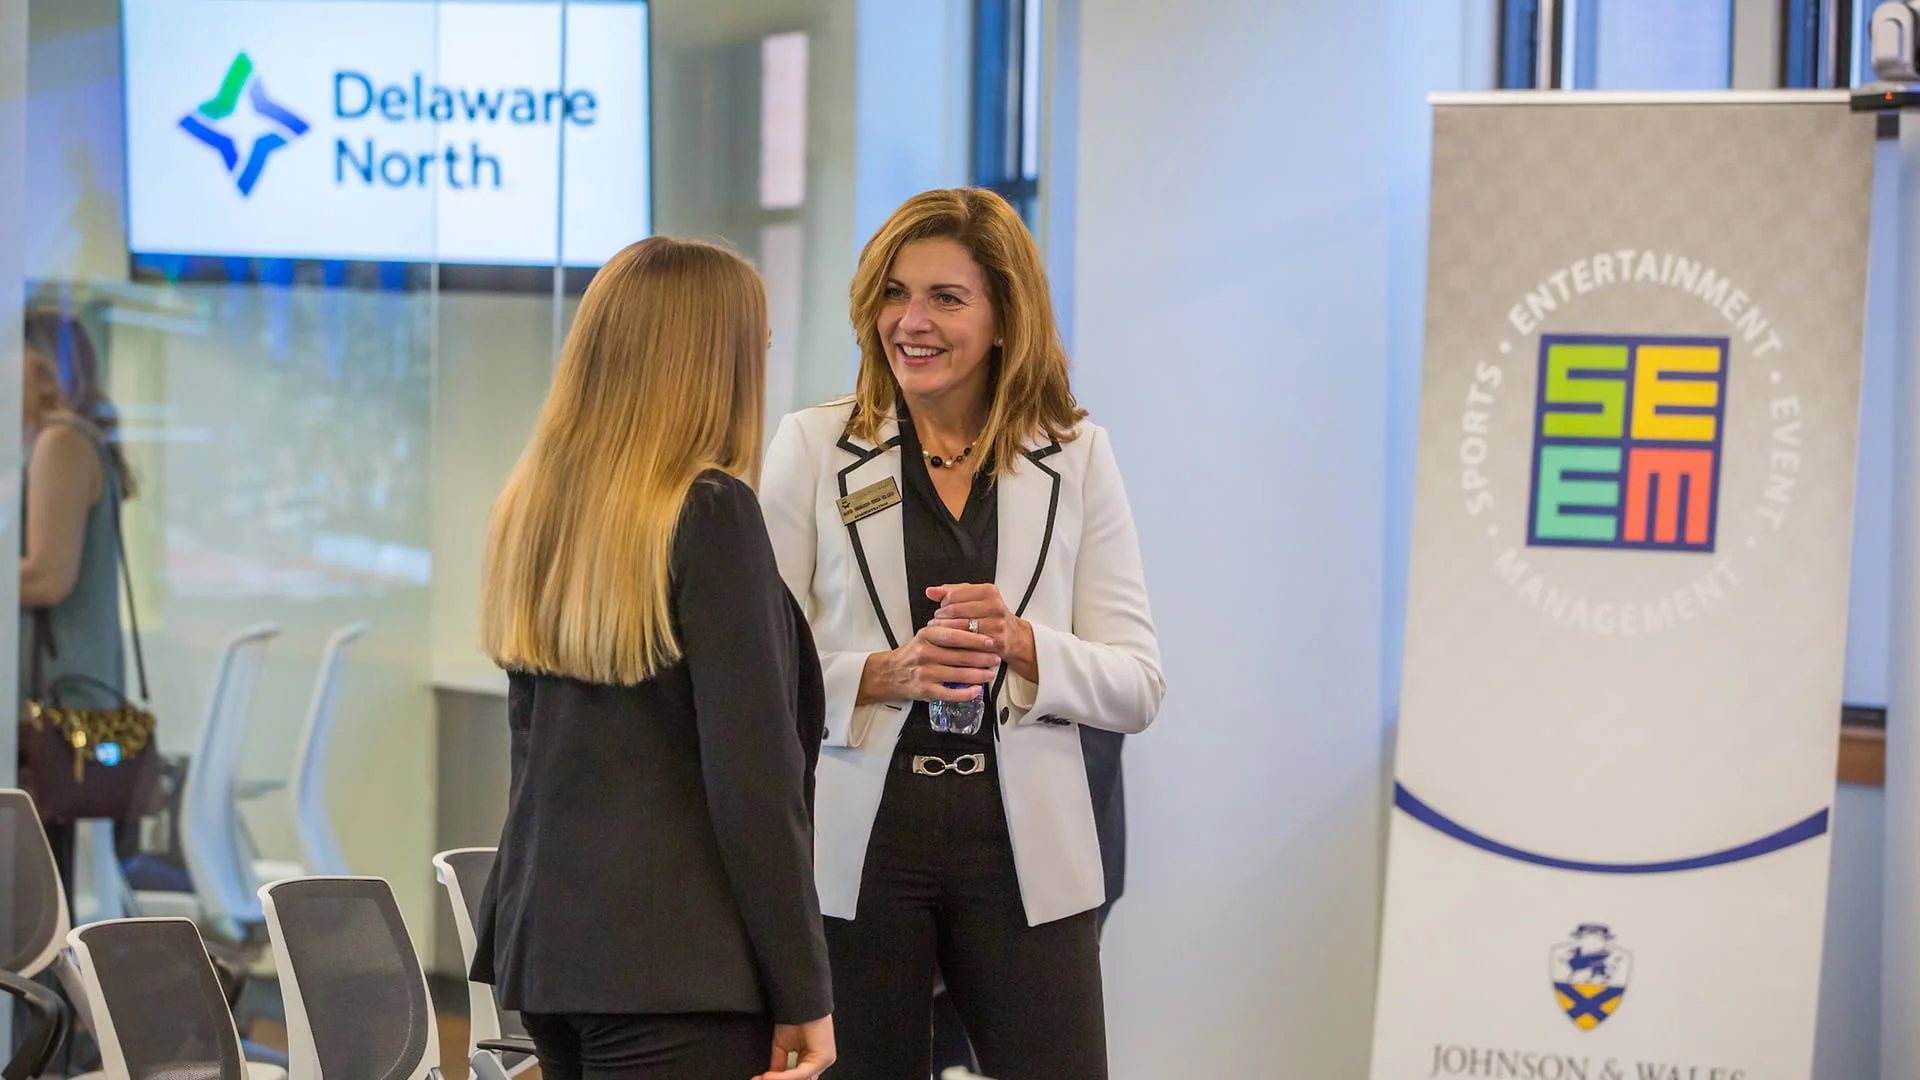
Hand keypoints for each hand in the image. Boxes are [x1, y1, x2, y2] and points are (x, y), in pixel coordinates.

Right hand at [756, 1015, 834, 1079]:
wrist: (801, 1001)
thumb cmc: (795, 1017)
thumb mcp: (782, 1046)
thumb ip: (779, 1064)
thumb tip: (770, 1077)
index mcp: (811, 1059)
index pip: (796, 1077)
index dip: (778, 1078)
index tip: (761, 1078)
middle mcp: (819, 1062)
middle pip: (798, 1078)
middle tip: (760, 1079)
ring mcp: (823, 1060)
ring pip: (799, 1078)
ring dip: (778, 1079)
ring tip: (763, 1078)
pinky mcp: (823, 1058)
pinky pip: (802, 1072)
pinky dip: (784, 1076)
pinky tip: (769, 1075)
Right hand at [857, 618, 999, 704]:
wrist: (891, 673)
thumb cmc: (913, 654)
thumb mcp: (925, 635)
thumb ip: (946, 630)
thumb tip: (975, 628)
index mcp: (926, 636)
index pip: (954, 635)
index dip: (975, 638)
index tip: (990, 640)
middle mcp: (925, 653)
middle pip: (960, 656)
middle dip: (982, 657)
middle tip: (995, 657)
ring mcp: (925, 673)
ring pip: (959, 675)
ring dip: (979, 675)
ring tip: (990, 673)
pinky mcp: (926, 690)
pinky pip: (951, 693)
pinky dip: (966, 693)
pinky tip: (977, 690)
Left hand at [928, 583, 1037, 682]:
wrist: (1013, 636)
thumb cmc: (991, 615)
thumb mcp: (974, 598)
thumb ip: (951, 592)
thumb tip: (931, 591)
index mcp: (989, 591)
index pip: (954, 595)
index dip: (942, 604)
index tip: (941, 609)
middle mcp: (994, 606)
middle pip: (955, 611)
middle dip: (941, 618)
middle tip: (937, 622)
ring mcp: (996, 624)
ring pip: (959, 628)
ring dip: (945, 631)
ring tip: (941, 632)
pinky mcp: (995, 641)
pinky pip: (968, 643)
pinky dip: (956, 643)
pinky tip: (952, 643)